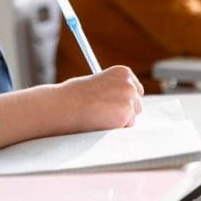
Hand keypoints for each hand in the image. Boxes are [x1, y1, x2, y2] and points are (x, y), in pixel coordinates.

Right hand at [0, 66, 143, 150]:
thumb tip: (122, 101)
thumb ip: (112, 89)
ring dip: (119, 121)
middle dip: (124, 111)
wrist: (63, 105)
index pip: (135, 89)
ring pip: (132, 118)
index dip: (124, 99)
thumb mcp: (96, 83)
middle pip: (138, 104)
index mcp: (123, 72)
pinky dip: (114, 129)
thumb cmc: (73, 95)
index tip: (113, 105)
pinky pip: (125, 128)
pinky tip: (99, 122)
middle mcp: (129, 84)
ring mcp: (129, 99)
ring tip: (98, 116)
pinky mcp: (126, 115)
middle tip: (104, 114)